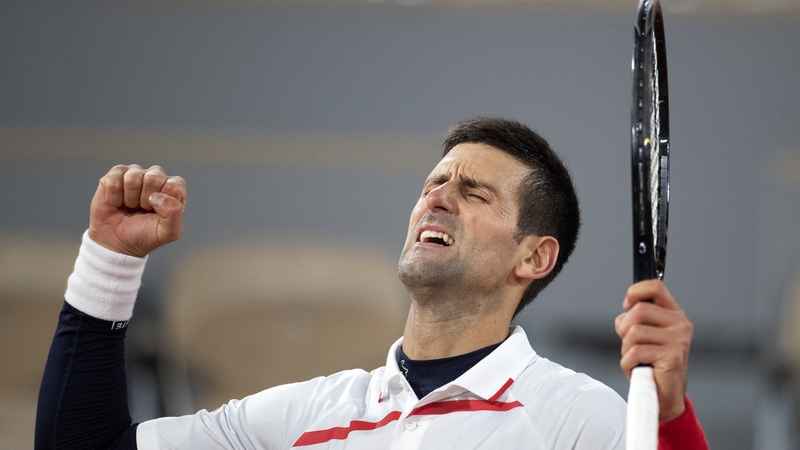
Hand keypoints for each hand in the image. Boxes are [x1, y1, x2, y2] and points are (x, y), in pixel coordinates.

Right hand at [88, 164, 185, 257]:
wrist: (118, 242)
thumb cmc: (146, 234)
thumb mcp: (168, 232)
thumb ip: (174, 215)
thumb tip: (159, 197)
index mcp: (174, 187)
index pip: (175, 185)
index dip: (164, 202)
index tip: (158, 212)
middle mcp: (156, 175)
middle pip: (153, 178)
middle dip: (145, 200)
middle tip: (143, 209)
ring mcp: (135, 173)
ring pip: (132, 179)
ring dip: (130, 200)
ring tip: (131, 206)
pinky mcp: (115, 174)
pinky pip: (113, 182)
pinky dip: (114, 198)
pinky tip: (117, 203)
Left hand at [615, 280, 692, 421]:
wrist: (664, 395)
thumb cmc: (653, 364)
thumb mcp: (645, 336)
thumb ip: (636, 320)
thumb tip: (624, 315)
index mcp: (674, 314)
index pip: (656, 287)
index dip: (635, 291)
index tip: (627, 304)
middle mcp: (680, 324)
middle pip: (638, 310)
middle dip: (625, 329)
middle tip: (631, 344)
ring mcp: (678, 340)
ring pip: (634, 332)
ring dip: (626, 349)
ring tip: (636, 359)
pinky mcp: (672, 356)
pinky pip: (635, 352)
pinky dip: (628, 363)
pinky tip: (637, 368)